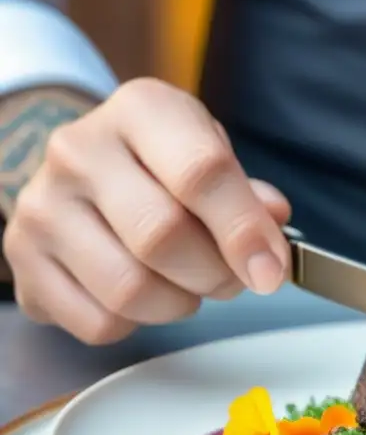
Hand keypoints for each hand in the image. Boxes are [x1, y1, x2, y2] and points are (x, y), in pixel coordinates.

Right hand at [3, 78, 292, 344]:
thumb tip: (272, 222)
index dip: (244, 231)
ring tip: (189, 285)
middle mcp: (80, 151)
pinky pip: (98, 322)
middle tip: (234, 278)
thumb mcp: (210, 153)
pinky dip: (136, 323)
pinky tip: (143, 294)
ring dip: (179, 304)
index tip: (272, 269)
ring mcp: (43, 206)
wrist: (81, 169)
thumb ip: (247, 192)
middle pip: (163, 237)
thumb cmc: (161, 163)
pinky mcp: (23, 259)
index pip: (201, 172)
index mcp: (141, 110)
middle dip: (216, 275)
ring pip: (129, 289)